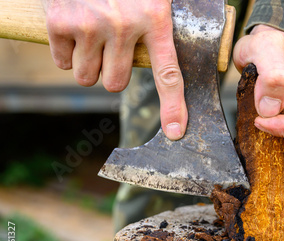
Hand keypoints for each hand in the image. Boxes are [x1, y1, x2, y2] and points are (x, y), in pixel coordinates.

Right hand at [41, 0, 186, 139]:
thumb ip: (160, 26)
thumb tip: (166, 54)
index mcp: (155, 18)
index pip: (168, 74)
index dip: (173, 106)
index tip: (176, 131)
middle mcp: (123, 26)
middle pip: (116, 83)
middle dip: (112, 71)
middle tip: (112, 47)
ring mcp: (89, 25)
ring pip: (87, 77)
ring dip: (88, 63)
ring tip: (92, 34)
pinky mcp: (60, 22)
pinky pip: (62, 62)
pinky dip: (65, 51)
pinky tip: (73, 27)